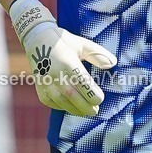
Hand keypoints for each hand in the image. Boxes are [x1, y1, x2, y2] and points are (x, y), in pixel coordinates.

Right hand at [9, 0, 116, 115]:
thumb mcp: (83, 44)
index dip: (92, 93)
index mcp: (68, 62)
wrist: (38, 40)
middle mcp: (55, 73)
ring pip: (61, 101)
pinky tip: (71, 107)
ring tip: (86, 112)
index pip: (82, 82)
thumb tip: (113, 63)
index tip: (100, 98)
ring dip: (75, 110)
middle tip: (95, 111)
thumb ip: (98, 54)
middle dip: (85, 106)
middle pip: (72, 95)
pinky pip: (51, 102)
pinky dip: (62, 107)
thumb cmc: (65, 42)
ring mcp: (46, 82)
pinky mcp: (39, 87)